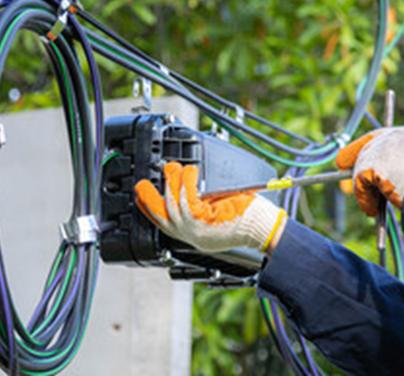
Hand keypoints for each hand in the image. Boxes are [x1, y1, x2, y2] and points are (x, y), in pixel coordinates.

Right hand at [134, 162, 286, 252]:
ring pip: (173, 204)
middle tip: (145, 182)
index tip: (141, 196)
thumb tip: (191, 190)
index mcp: (193, 235)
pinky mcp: (205, 220)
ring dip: (172, 183)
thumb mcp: (218, 218)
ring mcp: (196, 229)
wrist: (263, 228)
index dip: (148, 209)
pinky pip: (188, 199)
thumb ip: (201, 210)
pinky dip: (186, 182)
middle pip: (162, 215)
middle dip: (150, 197)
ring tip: (174, 168)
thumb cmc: (248, 220)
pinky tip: (189, 171)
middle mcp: (192, 235)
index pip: (163, 224)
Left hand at [336, 126, 403, 215]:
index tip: (346, 162)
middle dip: (357, 171)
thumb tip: (377, 184)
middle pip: (365, 150)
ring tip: (372, 207)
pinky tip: (372, 210)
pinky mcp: (372, 162)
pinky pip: (360, 183)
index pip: (379, 137)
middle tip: (357, 191)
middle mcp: (395, 135)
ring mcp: (383, 147)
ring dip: (364, 190)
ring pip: (361, 168)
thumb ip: (398, 171)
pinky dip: (364, 198)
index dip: (362, 150)